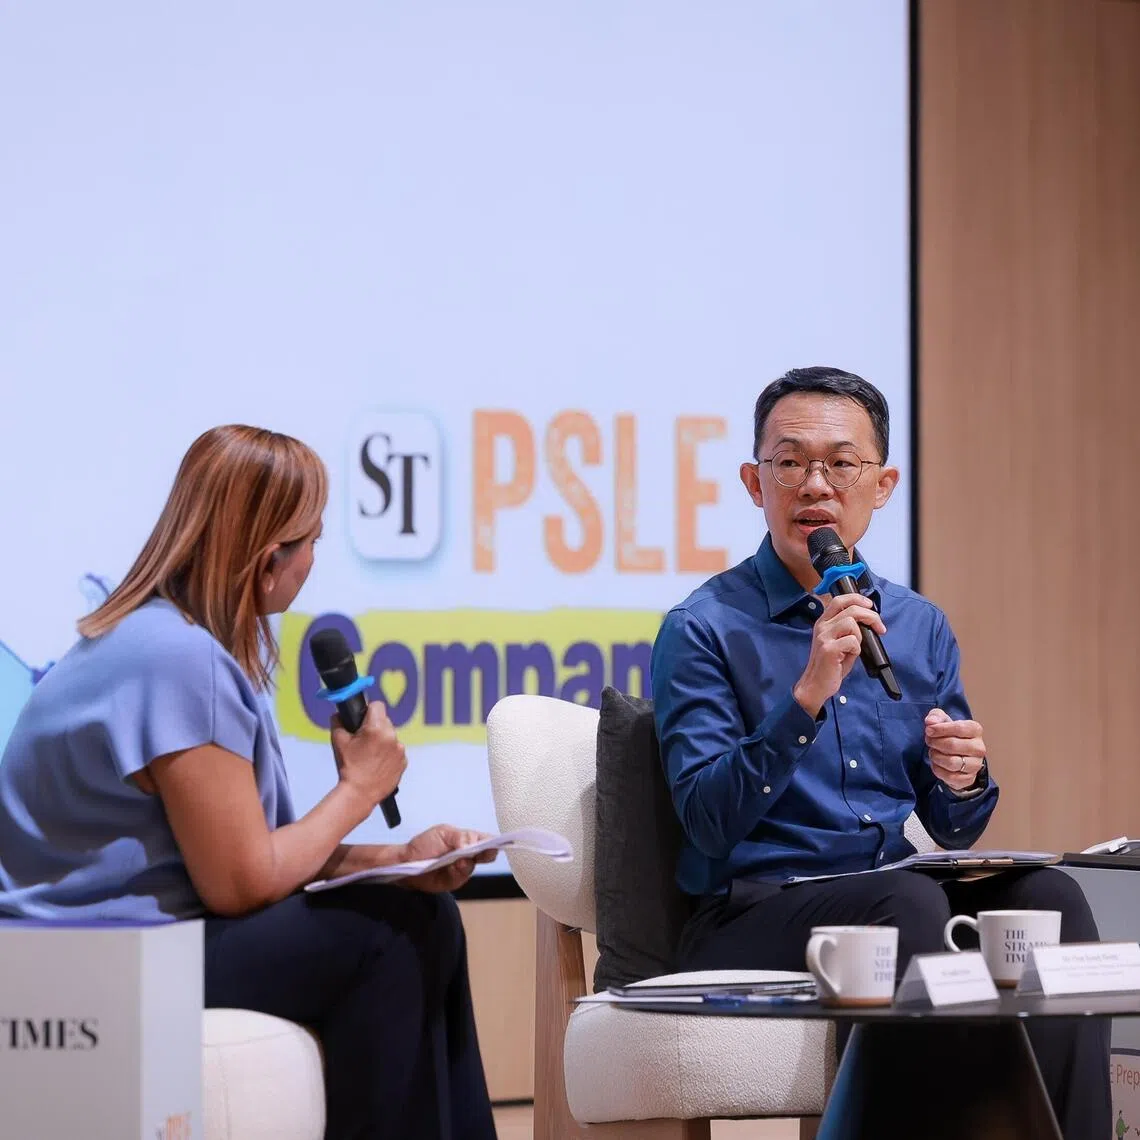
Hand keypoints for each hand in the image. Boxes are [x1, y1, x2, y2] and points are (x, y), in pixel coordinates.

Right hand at [330, 703, 406, 814]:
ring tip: (370, 755)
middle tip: (364, 740)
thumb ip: (338, 721)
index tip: (364, 719)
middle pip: (384, 721)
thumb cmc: (348, 767)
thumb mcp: (338, 741)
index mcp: (376, 728)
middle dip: (375, 727)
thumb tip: (340, 713)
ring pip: (391, 736)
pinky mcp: (404, 761)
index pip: (377, 705)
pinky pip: (396, 750)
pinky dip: (389, 754)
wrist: (359, 793)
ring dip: (383, 740)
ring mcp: (400, 749)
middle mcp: (392, 736)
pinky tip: (378, 763)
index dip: (368, 710)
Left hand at [400, 824, 497, 893]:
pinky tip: (454, 867)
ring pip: (473, 866)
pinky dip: (458, 872)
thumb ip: (459, 837)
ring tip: (460, 859)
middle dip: (487, 853)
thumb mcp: (441, 833)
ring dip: (468, 863)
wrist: (407, 863)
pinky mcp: (454, 881)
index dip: (494, 841)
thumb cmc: (424, 844)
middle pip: (485, 854)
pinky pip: (461, 878)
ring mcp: (462, 868)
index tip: (500, 842)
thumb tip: (472, 843)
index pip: (485, 839)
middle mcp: (467, 854)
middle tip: (487, 851)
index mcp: (466, 839)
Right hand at [793, 593, 886, 716]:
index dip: (858, 599)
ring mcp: (824, 637)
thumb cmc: (830, 665)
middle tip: (879, 627)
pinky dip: (856, 650)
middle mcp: (822, 626)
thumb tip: (868, 620)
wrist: (816, 684)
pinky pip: (852, 641)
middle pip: (851, 608)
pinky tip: (849, 656)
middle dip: (871, 616)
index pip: (840, 599)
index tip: (870, 606)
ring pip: (852, 623)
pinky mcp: (829, 649)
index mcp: (824, 622)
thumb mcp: (838, 641)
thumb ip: (848, 628)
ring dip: (860, 636)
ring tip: (855, 648)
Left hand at [925, 708, 986, 791]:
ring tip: (933, 752)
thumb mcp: (942, 721)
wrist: (957, 755)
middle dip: (935, 743)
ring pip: (951, 762)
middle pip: (952, 745)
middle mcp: (979, 748)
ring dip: (936, 756)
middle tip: (929, 741)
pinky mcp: (969, 779)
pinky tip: (937, 763)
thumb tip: (930, 722)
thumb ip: (935, 717)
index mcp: (975, 730)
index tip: (928, 730)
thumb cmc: (949, 734)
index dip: (940, 729)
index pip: (959, 728)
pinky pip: (949, 777)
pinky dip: (938, 770)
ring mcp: (975, 765)